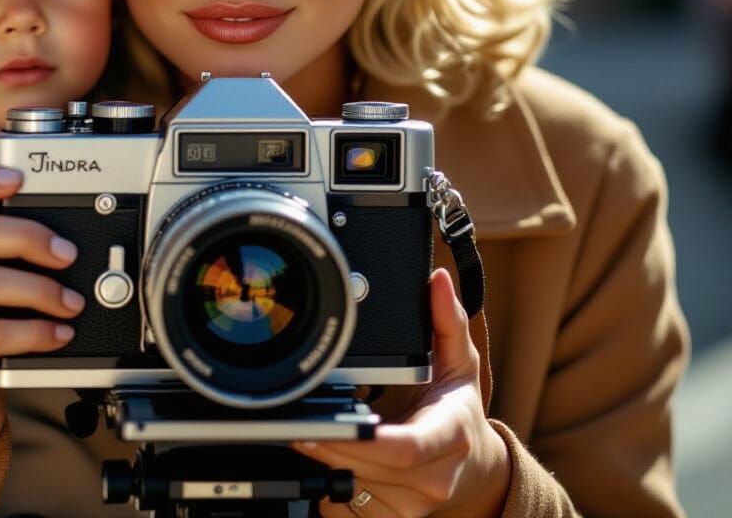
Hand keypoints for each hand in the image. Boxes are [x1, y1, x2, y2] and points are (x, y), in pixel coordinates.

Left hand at [294, 269, 509, 517]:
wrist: (477, 469)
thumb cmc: (460, 410)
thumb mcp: (459, 360)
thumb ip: (446, 318)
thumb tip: (437, 279)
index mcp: (448, 436)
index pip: (406, 446)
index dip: (366, 439)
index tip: (334, 423)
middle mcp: (433, 478)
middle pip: (369, 465)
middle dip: (330, 442)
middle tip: (298, 418)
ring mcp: (413, 505)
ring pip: (356, 485)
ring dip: (328, 460)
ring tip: (308, 431)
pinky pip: (351, 505)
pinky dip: (333, 481)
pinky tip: (328, 456)